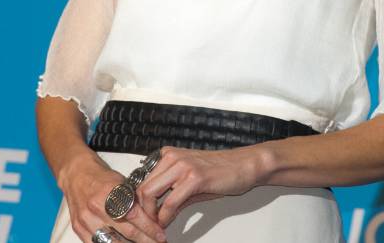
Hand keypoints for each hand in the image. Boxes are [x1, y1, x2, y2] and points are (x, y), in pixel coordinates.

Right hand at [58, 148, 168, 241]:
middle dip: (145, 240)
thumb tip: (152, 218)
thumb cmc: (101, 177)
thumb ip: (134, 199)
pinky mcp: (78, 228)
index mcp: (110, 192)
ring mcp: (86, 220)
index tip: (161, 235)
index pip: (135, 215)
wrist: (76, 174)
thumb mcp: (121, 182)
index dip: (150, 228)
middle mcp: (97, 207)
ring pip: (113, 242)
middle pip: (127, 232)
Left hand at [135, 146, 263, 228]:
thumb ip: (172, 195)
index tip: (141, 217)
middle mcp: (171, 157)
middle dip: (141, 211)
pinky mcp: (194, 178)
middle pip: (141, 188)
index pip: (141, 180)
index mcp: (168, 155)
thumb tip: (159, 214)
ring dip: (151, 216)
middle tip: (146, 225)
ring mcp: (182, 166)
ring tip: (155, 227)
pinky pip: (170, 202)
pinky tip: (167, 223)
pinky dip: (165, 217)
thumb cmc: (222, 171)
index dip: (138, 202)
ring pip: (150, 194)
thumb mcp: (191, 182)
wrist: (245, 165)